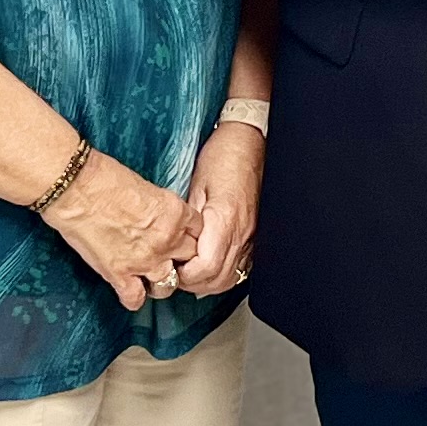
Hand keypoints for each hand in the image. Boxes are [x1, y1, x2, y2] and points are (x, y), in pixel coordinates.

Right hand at [45, 147, 195, 310]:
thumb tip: (161, 221)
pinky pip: (136, 299)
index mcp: (176, 214)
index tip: (181, 235)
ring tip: (151, 273)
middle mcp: (166, 240)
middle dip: (180, 257)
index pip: (200, 231)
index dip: (189, 234)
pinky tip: (130, 289)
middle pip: (190, 258)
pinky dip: (133, 297)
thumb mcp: (147, 187)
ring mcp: (144, 261)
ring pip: (169, 284)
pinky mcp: (119, 274)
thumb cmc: (105, 178)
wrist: (75, 187)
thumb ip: (161, 210)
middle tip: (167, 254)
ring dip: (161, 279)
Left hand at [175, 121, 264, 293]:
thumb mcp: (196, 186)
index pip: (205, 267)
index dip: (184, 275)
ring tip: (189, 271)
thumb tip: (173, 246)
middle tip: (174, 271)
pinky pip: (240, 267)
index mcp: (224, 220)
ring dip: (207, 282)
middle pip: (217, 279)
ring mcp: (251, 237)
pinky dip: (222, 273)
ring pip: (230, 278)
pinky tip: (209, 267)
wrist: (249, 143)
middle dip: (192, 282)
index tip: (171, 266)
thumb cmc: (223, 157)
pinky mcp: (255, 236)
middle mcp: (242, 233)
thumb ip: (187, 221)